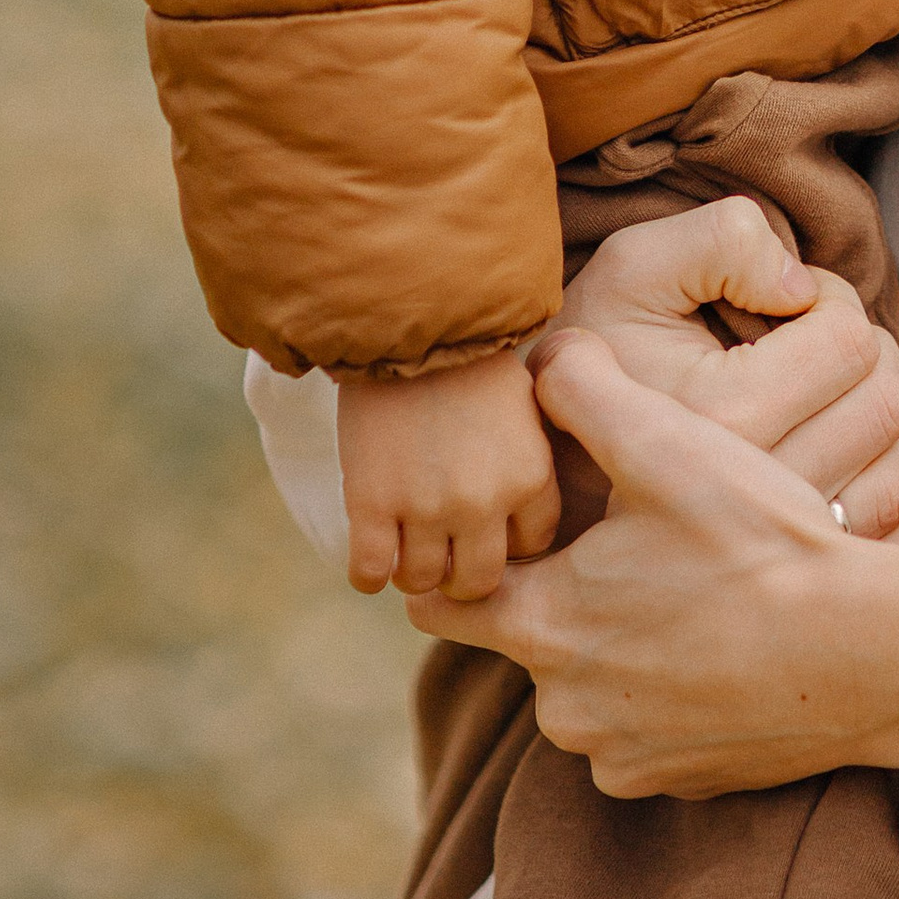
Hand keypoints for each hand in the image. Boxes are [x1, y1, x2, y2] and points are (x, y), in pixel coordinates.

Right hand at [336, 348, 561, 600]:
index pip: (531, 547)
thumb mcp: (523, 403)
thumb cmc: (468, 353)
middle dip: (460, 573)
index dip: (506, 541)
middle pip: (477, 581)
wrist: (409, 316)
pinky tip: (371, 553)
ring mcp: (427, 507)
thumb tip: (516, 506)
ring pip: (422, 582)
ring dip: (412, 571)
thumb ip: (525, 454)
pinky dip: (367, 573)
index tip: (487, 527)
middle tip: (442, 553)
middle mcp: (485, 501)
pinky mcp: (372, 504)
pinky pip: (370, 573)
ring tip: (403, 546)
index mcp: (531, 475)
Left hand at [405, 328, 898, 795]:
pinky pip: (641, 730)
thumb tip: (540, 358)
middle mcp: (562, 707)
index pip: (441, 602)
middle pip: (527, 638)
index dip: (466, 558)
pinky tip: (719, 644)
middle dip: (563, 594)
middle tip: (633, 545)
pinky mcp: (672, 782)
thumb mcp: (667, 444)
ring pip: (587, 685)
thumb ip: (584, 392)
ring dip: (618, 645)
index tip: (505, 530)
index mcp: (542, 625)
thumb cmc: (761, 544)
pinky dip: (666, 693)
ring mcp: (618, 755)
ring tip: (687, 589)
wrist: (865, 655)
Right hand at [561, 200, 898, 539]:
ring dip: (873, 412)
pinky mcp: (793, 579)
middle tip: (802, 342)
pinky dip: (878, 485)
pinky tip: (831, 453)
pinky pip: (886, 532)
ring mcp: (779, 545)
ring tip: (811, 393)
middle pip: (884, 405)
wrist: (538, 460)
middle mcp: (757, 493)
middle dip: (861, 353)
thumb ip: (721, 241)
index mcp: (723, 416)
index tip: (781, 303)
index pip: (850, 342)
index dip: (829, 300)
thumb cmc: (593, 347)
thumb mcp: (634, 265)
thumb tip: (801, 286)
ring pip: (895, 467)